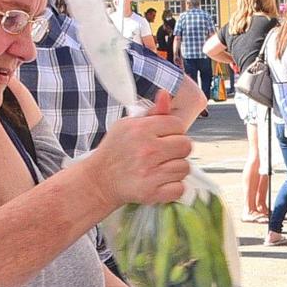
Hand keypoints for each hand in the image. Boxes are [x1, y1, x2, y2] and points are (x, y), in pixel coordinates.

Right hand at [88, 90, 193, 208]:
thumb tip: (166, 94)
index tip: (164, 137)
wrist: (100, 179)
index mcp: (141, 129)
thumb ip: (152, 112)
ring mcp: (150, 173)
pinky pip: (180, 188)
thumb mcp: (128, 125)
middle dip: (177, 149)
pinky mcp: (152, 192)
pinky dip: (173, 187)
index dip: (173, 131)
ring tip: (160, 167)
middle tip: (165, 153)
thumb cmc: (116, 150)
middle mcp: (147, 150)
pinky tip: (161, 181)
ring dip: (175, 168)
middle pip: (186, 145)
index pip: (178, 125)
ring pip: (185, 167)